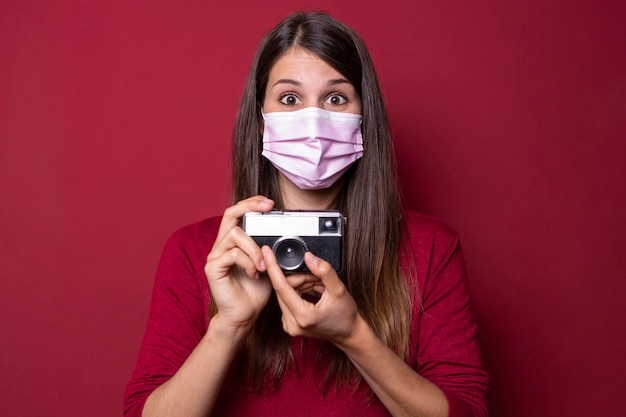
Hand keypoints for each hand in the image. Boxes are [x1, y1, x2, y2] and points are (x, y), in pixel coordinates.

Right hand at [204, 196, 274, 333]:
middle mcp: (221, 245)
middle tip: (269, 208)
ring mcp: (215, 256)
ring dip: (255, 248)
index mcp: (233, 242)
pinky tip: (254, 273)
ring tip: (264, 265)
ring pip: (235, 234)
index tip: (270, 202)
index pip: (237, 213)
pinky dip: (248, 261)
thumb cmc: (255, 291)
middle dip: (250, 206)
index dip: (251, 203)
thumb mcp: (270, 266)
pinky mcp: (212, 268)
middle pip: (230, 214)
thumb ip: (272, 251)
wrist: (244, 315)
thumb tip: (291, 237)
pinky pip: (232, 253)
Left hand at [262, 247, 360, 343]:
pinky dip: (298, 290)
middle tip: (318, 277)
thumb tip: (308, 257)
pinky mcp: (288, 323)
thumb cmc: (345, 315)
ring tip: (318, 286)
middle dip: (300, 277)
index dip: (273, 267)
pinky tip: (311, 291)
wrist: (348, 333)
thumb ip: (324, 271)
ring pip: (285, 292)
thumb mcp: (339, 289)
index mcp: (303, 316)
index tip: (267, 253)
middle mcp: (292, 323)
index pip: (281, 287)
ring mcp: (289, 325)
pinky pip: (287, 299)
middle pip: (284, 288)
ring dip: (300, 283)